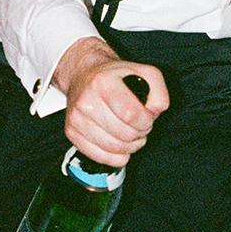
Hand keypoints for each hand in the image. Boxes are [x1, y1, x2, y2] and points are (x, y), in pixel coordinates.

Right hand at [54, 38, 169, 164]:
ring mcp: (76, 119)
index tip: (147, 118)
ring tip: (130, 132)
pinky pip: (101, 157)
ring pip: (114, 149)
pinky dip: (116, 155)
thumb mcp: (145, 74)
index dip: (146, 122)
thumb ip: (158, 94)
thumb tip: (153, 115)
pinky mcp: (72, 133)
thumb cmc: (116, 77)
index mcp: (103, 83)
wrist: (84, 75)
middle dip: (139, 133)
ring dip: (129, 145)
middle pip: (124, 135)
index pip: (131, 115)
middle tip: (138, 124)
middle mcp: (86, 101)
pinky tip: (118, 142)